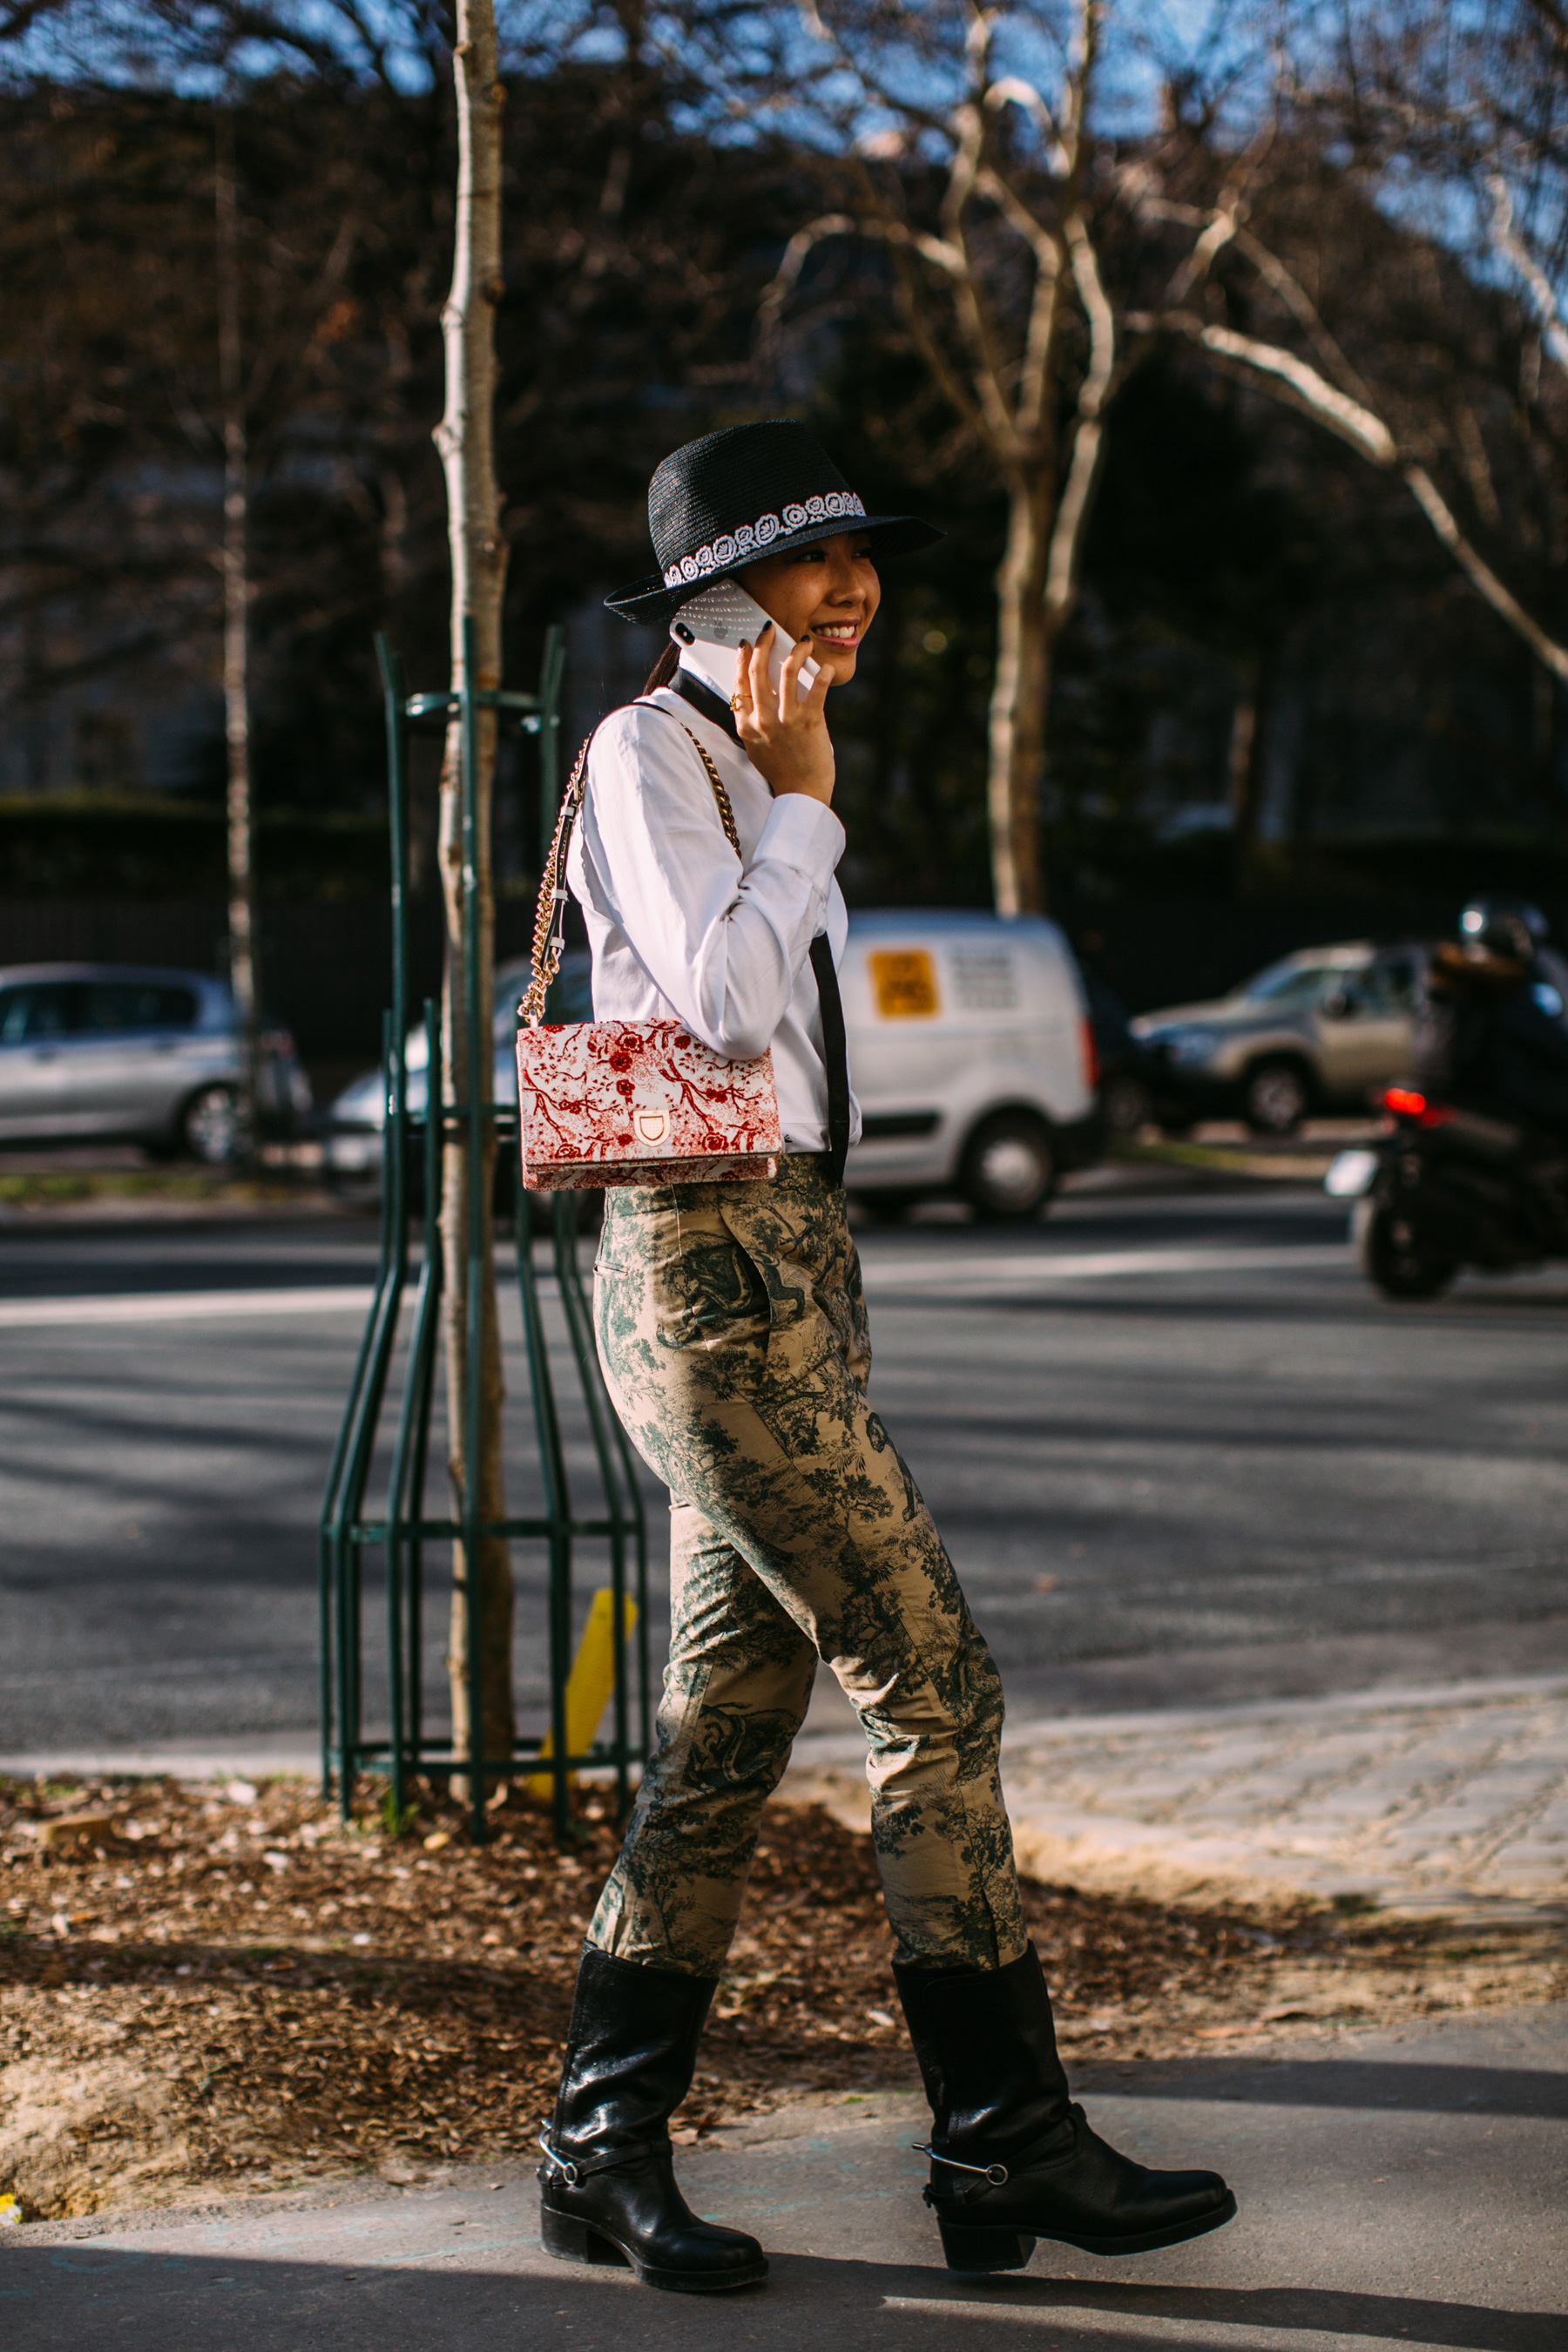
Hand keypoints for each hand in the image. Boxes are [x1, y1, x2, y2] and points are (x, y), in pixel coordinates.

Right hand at [733, 624, 834, 803]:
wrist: (801, 793)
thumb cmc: (781, 769)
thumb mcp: (756, 746)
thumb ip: (753, 721)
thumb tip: (758, 692)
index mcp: (747, 725)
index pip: (739, 684)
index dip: (742, 660)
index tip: (747, 645)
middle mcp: (764, 720)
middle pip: (759, 671)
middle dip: (763, 644)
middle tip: (770, 631)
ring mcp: (786, 720)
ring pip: (787, 671)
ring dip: (796, 651)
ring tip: (803, 643)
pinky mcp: (810, 721)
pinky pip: (816, 689)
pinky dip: (822, 674)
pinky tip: (825, 668)